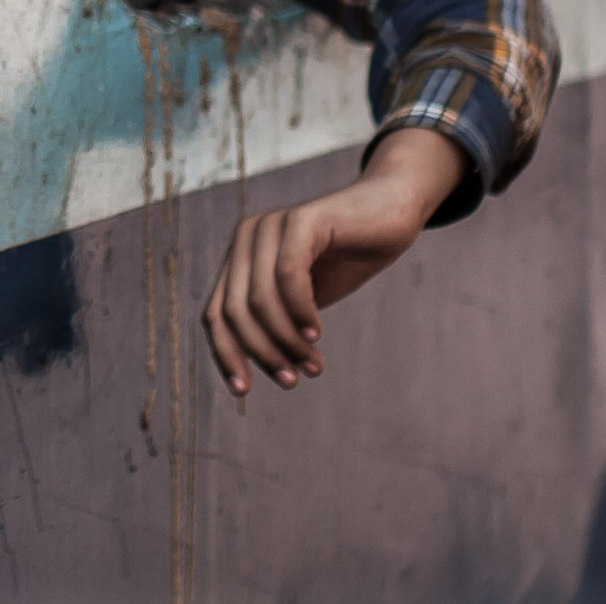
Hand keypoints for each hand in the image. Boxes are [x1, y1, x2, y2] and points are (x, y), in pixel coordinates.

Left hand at [201, 128, 466, 396]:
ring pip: (257, 299)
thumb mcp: (301, 300)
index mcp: (240, 257)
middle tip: (292, 379)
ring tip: (313, 365)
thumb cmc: (345, 258)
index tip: (244, 392)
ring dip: (286, 340)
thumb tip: (248, 370)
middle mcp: (246, 238)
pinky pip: (288, 275)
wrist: (390, 213)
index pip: (215, 314)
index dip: (226, 354)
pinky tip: (316, 333)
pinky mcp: (300, 218)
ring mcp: (270, 225)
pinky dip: (299, 311)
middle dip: (261, 352)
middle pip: (233, 311)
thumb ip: (274, 324)